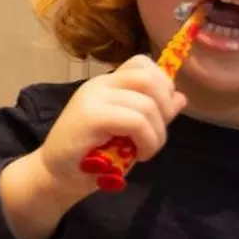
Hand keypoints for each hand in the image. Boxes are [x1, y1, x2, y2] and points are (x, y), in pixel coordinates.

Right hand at [34, 55, 187, 194]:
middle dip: (165, 107)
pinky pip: (135, 121)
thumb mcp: (129, 132)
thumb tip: (181, 97)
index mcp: (108, 84)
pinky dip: (148, 141)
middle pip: (149, 77)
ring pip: (147, 104)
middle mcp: (101, 85)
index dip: (162, 84)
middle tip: (157, 133)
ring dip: (158, 134)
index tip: (161, 113)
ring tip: (147, 150)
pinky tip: (140, 155)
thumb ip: (152, 112)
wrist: (58, 175)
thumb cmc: (92, 156)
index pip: (142, 63)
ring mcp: (94, 98)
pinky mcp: (91, 117)